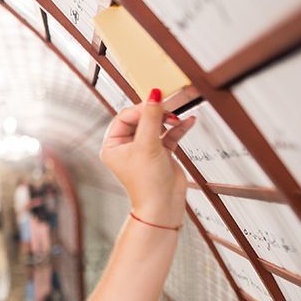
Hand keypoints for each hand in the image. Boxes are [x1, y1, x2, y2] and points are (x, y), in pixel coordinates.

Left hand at [99, 89, 194, 226]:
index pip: (124, 117)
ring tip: (177, 117)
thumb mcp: (147, 145)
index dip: (140, 109)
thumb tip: (153, 94)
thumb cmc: (147, 183)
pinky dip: (178, 128)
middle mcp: (126, 146)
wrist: (163, 205)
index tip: (155, 103)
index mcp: (113, 145)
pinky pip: (168, 135)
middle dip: (155, 113)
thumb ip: (151, 117)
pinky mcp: (160, 153)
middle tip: (168, 109)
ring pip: (155, 125)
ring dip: (167, 119)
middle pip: (140, 118)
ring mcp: (144, 149)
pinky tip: (188, 122)